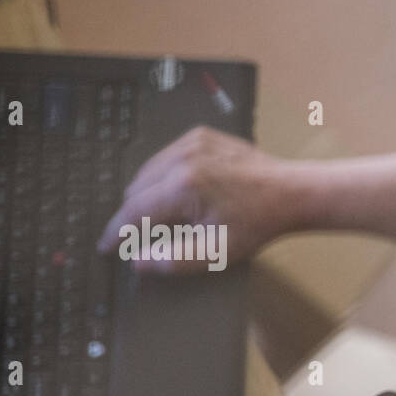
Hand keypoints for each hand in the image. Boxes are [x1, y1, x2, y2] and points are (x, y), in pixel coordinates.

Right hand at [96, 126, 295, 273]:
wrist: (291, 192)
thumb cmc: (258, 224)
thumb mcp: (218, 251)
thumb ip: (174, 258)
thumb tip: (138, 260)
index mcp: (183, 187)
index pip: (134, 211)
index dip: (117, 232)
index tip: (105, 246)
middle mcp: (182, 158)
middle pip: (136, 190)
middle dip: (135, 215)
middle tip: (141, 237)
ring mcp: (191, 142)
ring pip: (147, 171)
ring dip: (148, 194)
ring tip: (162, 217)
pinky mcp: (200, 135)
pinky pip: (165, 157)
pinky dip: (163, 175)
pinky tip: (180, 193)